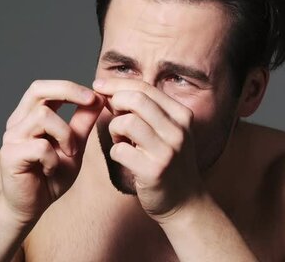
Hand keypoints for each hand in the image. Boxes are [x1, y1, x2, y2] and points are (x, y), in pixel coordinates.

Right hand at [0, 80, 104, 224]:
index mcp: (30, 116)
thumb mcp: (74, 146)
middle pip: (38, 90)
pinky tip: (52, 170)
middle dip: (68, 91)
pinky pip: (41, 146)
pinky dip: (54, 158)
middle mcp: (18, 123)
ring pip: (43, 117)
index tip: (95, 95)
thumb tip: (98, 98)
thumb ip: (83, 123)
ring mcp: (12, 138)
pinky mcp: (10, 155)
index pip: (45, 88)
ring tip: (69, 154)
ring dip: (66, 135)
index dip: (70, 86)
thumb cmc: (51, 176)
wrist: (31, 207)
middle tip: (91, 101)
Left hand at [92, 78, 202, 221]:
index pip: (145, 87)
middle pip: (136, 99)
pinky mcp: (154, 171)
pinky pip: (120, 150)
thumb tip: (113, 92)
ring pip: (126, 123)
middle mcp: (178, 130)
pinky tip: (124, 157)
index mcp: (182, 115)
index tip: (99, 85)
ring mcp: (167, 151)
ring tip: (120, 139)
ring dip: (114, 129)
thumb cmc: (169, 161)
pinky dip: (115, 151)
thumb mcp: (168, 131)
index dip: (118, 84)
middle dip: (114, 101)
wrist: (185, 201)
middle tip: (108, 112)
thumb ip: (148, 111)